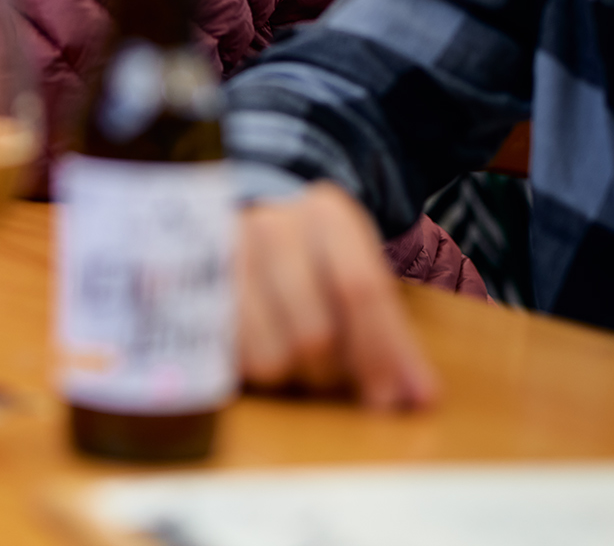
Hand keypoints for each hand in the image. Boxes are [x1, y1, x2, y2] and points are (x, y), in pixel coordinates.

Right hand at [235, 182, 438, 408]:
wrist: (246, 216)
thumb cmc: (317, 257)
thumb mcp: (360, 271)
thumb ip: (390, 332)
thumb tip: (419, 398)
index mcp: (326, 214)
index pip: (360, 290)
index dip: (380, 352)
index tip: (394, 399)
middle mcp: (272, 226)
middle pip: (316, 333)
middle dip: (335, 373)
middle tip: (339, 376)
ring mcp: (226, 258)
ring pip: (274, 357)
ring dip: (298, 376)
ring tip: (302, 358)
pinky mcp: (194, 292)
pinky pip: (238, 362)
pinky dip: (263, 370)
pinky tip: (270, 348)